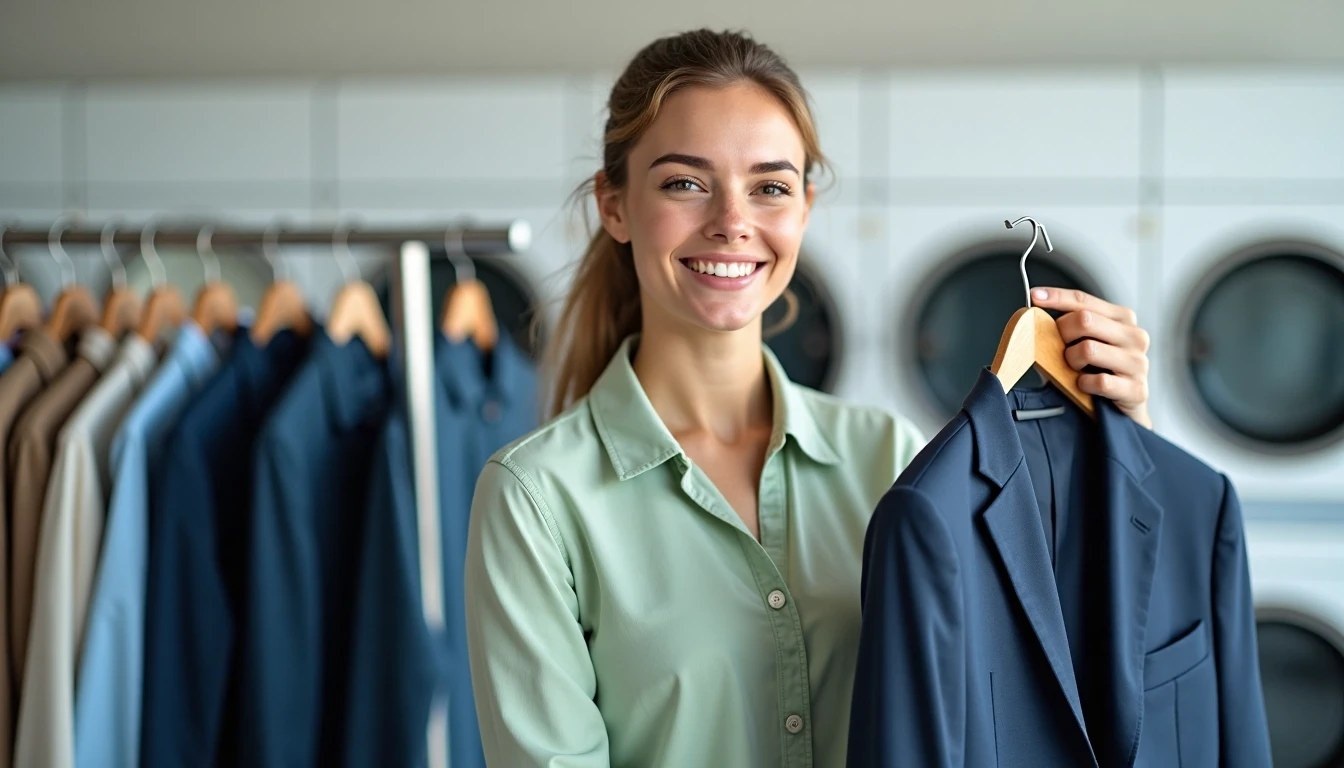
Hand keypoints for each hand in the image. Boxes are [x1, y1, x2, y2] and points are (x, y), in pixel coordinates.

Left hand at [1030, 287, 1151, 428]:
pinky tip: (1085, 386)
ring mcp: (1138, 362)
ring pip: (1088, 349)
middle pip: (1084, 320)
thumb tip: (1034, 318)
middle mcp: (1134, 336)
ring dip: (1072, 362)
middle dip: (1061, 334)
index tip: (1035, 296)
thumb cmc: (1100, 371)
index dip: (1057, 297)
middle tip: (1059, 349)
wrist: (1123, 409)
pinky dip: (1084, 384)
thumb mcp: (1085, 343)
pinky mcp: (1136, 389)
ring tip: (1076, 370)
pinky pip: (1098, 381)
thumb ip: (1069, 328)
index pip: (1084, 301)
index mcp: (1122, 319)